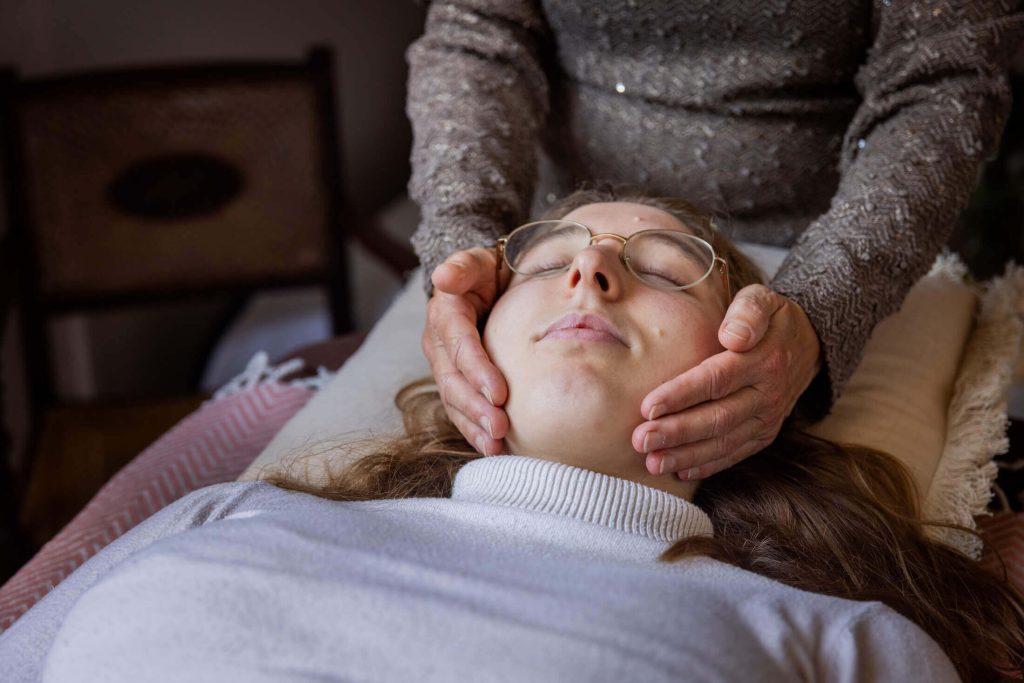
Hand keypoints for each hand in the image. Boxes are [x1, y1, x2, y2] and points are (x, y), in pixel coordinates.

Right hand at [424, 247, 509, 454]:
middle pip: (453, 381)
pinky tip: (492, 449)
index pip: (459, 345)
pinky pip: (461, 410)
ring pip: (454, 401)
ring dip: (473, 426)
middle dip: (475, 407)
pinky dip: (474, 431)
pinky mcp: (456, 382)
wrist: (484, 283)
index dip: (476, 370)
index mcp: (444, 315)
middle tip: (500, 428)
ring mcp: (445, 367)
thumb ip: (462, 266)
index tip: (499, 393)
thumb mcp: (476, 260)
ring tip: (496, 446)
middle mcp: (438, 345)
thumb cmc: (486, 271)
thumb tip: (443, 275)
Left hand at [631, 284, 821, 479]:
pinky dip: (708, 466)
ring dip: (686, 455)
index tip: (648, 406)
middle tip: (641, 440)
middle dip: (677, 432)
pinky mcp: (764, 435)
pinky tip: (679, 471)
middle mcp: (766, 394)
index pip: (716, 380)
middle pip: (717, 418)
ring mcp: (767, 419)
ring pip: (724, 442)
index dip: (682, 394)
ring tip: (652, 462)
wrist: (808, 344)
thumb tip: (732, 336)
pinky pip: (735, 454)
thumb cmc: (770, 319)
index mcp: (762, 360)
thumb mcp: (763, 300)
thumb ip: (748, 312)